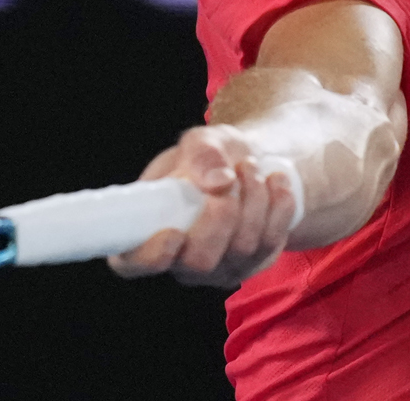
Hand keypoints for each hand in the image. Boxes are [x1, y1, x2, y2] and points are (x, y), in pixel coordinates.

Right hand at [106, 125, 298, 287]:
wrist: (246, 164)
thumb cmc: (210, 158)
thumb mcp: (201, 141)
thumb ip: (202, 154)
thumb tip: (218, 181)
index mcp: (146, 230)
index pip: (131, 263)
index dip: (148, 256)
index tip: (172, 233)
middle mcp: (179, 260)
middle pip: (199, 263)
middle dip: (221, 217)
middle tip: (233, 176)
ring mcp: (219, 268)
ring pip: (241, 251)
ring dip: (253, 202)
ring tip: (251, 167)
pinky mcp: (253, 265)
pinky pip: (270, 246)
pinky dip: (278, 209)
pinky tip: (276, 184)